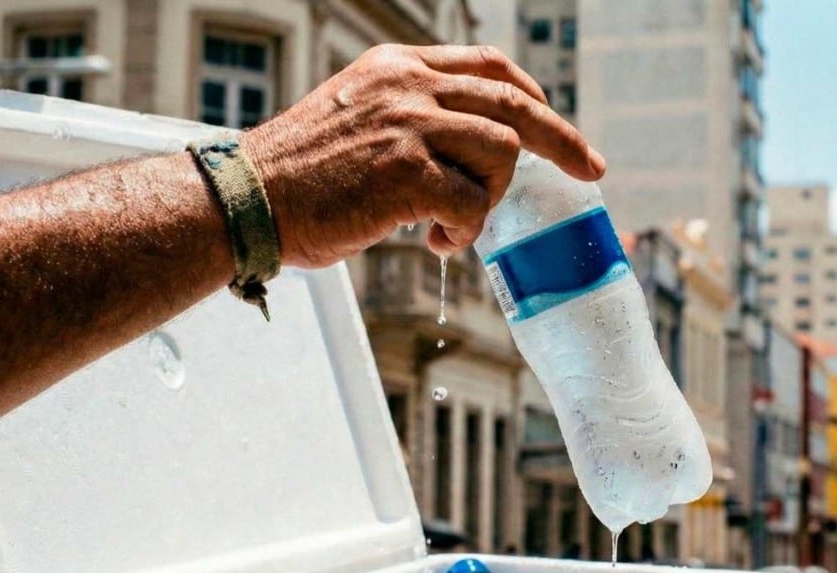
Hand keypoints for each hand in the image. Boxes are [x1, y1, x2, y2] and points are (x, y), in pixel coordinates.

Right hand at [244, 44, 604, 266]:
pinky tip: (432, 242)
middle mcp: (407, 85)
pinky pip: (471, 205)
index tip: (556, 124)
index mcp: (397, 67)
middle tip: (590, 169)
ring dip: (489, 196)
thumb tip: (465, 151)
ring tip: (452, 223)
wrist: (245, 201)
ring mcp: (409, 125)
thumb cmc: (296, 176)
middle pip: (513, 102)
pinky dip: (463, 233)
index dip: (532, 95)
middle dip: (562, 139)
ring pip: (502, 151)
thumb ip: (409, 118)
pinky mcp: (406, 173)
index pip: (487, 67)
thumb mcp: (355, 117)